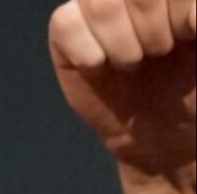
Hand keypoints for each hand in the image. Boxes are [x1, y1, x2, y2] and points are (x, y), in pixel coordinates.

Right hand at [50, 0, 195, 174]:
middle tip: (160, 52)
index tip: (190, 37)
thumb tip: (192, 15)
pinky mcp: (66, 26)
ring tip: (132, 62)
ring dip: (122, 47)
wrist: (161, 126)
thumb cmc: (192, 85)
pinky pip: (66, 24)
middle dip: (155, 34)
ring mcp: (95, 4)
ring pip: (101, 6)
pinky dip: (87, 54)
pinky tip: (100, 66)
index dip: (182, 19)